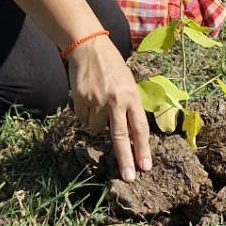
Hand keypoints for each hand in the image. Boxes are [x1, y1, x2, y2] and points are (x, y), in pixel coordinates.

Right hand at [67, 36, 152, 182]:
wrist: (89, 47)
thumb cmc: (113, 66)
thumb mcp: (129, 84)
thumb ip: (130, 107)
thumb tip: (132, 136)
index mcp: (131, 96)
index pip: (139, 129)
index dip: (142, 149)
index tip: (144, 167)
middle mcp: (115, 101)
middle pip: (120, 137)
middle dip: (125, 159)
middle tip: (129, 177)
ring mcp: (96, 101)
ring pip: (97, 129)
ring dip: (98, 125)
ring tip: (99, 106)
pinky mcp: (80, 100)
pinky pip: (83, 119)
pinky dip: (86, 115)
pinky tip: (88, 100)